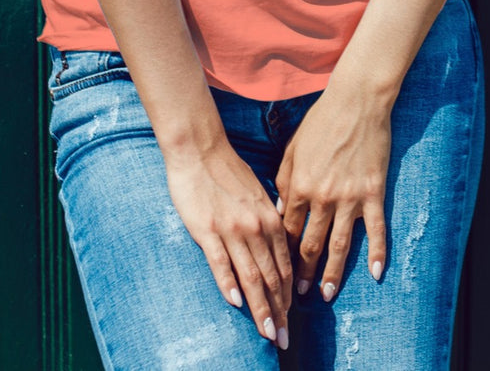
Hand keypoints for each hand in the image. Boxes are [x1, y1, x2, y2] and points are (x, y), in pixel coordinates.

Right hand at [164, 140, 292, 346]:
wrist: (199, 149)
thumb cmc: (227, 170)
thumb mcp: (258, 193)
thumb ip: (268, 219)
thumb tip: (277, 243)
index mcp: (270, 218)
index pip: (284, 267)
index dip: (288, 297)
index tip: (289, 320)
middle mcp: (256, 228)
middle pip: (272, 278)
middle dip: (279, 312)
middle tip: (283, 339)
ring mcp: (232, 230)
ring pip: (252, 277)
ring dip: (261, 309)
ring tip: (267, 333)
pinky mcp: (208, 230)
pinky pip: (222, 264)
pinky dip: (230, 286)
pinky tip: (236, 304)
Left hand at [275, 83, 391, 300]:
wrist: (356, 102)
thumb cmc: (321, 121)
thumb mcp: (293, 148)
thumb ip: (284, 180)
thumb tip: (282, 210)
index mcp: (300, 185)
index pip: (288, 228)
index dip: (282, 251)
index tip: (279, 268)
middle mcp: (323, 197)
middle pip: (311, 243)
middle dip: (303, 271)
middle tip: (297, 295)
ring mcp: (350, 198)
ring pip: (340, 245)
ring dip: (333, 272)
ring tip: (327, 294)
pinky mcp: (373, 193)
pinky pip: (376, 230)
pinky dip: (377, 253)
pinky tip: (376, 274)